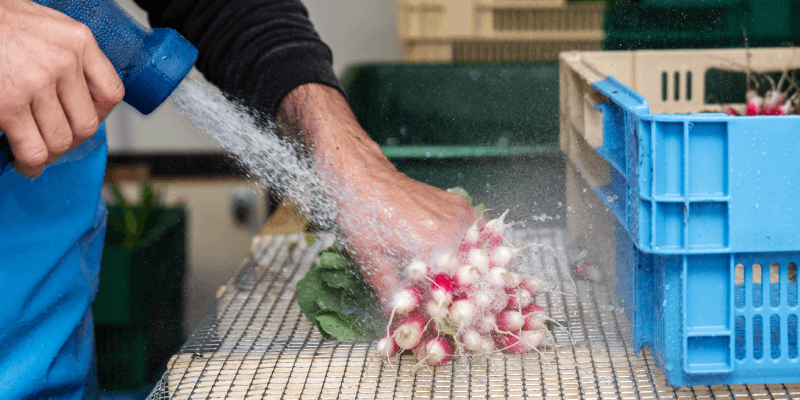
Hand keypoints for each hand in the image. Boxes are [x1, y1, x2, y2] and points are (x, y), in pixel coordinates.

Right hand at [0, 0, 123, 176]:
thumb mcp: (45, 26)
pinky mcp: (9, 105)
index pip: (110, 92)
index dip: (99, 115)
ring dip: (49, 155)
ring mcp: (37, 84)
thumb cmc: (0, 23)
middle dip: (71, 141)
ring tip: (37, 155)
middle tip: (55, 142)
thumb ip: (67, 54)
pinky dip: (30, 164)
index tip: (82, 120)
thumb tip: (77, 92)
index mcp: (78, 41)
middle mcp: (64, 61)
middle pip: (86, 124)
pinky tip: (24, 162)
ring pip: (61, 140)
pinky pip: (33, 150)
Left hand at [278, 83, 479, 311]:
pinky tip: (458, 264)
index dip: (462, 311)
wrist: (362, 178)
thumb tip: (405, 333)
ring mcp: (463, 214)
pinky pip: (476, 236)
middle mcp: (458, 228)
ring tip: (462, 290)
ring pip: (480, 254)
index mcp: (438, 245)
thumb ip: (396, 300)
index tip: (461, 326)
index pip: (462, 290)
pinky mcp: (462, 205)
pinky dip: (470, 253)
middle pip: (477, 273)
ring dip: (474, 274)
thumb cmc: (363, 220)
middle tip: (462, 310)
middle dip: (471, 295)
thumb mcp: (374, 267)